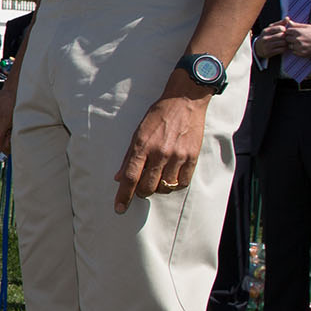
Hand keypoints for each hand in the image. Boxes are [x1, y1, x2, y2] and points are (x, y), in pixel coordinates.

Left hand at [113, 74, 210, 211]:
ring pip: (164, 187)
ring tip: (157, 177)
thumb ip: (129, 156)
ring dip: (157, 187)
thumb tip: (118, 177)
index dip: (123, 196)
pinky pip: (182, 182)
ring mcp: (177, 156)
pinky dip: (174, 184)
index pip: (130, 177)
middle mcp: (160, 153)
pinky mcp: (192, 157)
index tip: (119, 209)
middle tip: (142, 185)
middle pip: (147, 187)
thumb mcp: (138, 131)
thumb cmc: (159, 115)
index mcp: (143, 145)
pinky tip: (171, 177)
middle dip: (141, 192)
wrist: (185, 101)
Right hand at [253, 21, 286, 59]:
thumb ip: (279, 23)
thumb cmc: (267, 36)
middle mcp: (265, 38)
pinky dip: (284, 48)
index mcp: (266, 31)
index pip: (280, 28)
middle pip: (282, 36)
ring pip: (282, 43)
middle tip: (287, 37)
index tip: (283, 31)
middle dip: (286, 36)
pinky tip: (283, 47)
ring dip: (286, 42)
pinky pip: (281, 49)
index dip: (284, 29)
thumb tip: (288, 18)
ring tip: (286, 42)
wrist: (258, 48)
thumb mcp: (270, 28)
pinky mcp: (269, 52)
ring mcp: (267, 46)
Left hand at [280, 20, 310, 56]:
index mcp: (298, 31)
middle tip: (297, 38)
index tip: (294, 33)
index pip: (287, 31)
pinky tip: (303, 47)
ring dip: (293, 44)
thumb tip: (288, 21)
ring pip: (289, 46)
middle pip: (287, 38)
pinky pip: (293, 52)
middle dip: (290, 38)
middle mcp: (297, 39)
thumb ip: (297, 25)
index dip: (290, 32)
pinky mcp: (301, 54)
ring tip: (301, 43)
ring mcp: (299, 47)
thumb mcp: (308, 27)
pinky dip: (296, 50)